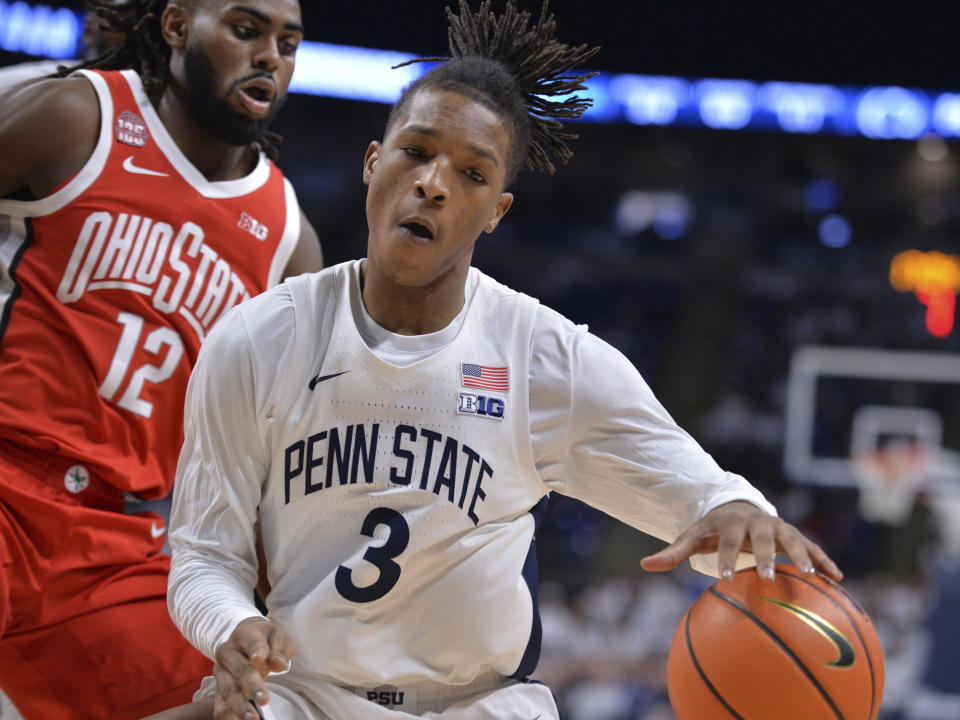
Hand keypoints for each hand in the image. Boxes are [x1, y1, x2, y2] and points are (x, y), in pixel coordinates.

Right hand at [213, 617, 295, 719]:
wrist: (245, 641)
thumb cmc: (266, 641)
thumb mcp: (278, 638)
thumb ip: (280, 649)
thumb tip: (278, 664)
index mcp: (244, 635)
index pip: (251, 642)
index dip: (256, 649)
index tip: (259, 658)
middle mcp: (227, 652)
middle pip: (239, 670)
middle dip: (251, 685)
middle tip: (265, 700)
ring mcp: (220, 671)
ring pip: (226, 690)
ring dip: (238, 706)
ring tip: (252, 718)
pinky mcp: (217, 687)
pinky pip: (219, 704)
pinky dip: (225, 716)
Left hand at [639, 500, 842, 582]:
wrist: (737, 507)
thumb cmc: (712, 529)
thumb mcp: (692, 536)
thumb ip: (673, 552)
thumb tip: (645, 565)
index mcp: (730, 523)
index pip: (726, 540)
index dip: (725, 556)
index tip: (725, 576)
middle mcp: (757, 522)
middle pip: (762, 538)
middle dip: (764, 557)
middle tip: (766, 578)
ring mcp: (778, 527)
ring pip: (792, 540)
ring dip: (802, 556)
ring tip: (809, 576)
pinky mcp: (794, 536)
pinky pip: (812, 547)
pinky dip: (824, 561)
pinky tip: (838, 579)